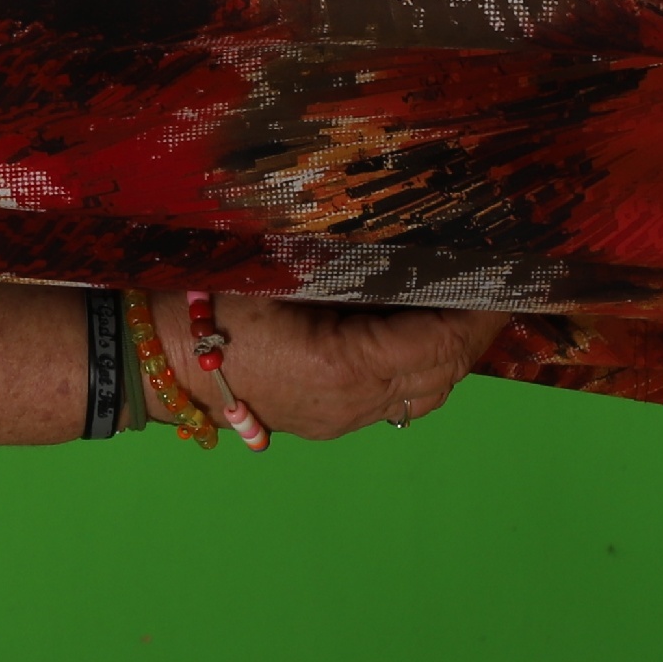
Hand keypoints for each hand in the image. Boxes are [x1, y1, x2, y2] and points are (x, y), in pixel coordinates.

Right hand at [153, 293, 507, 440]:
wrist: (156, 355)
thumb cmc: (207, 303)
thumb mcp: (279, 268)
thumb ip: (350, 263)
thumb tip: (414, 241)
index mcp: (344, 366)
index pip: (439, 342)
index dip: (479, 312)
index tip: (506, 278)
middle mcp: (351, 404)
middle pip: (443, 374)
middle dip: (476, 333)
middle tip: (501, 288)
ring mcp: (340, 419)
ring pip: (426, 395)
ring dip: (454, 355)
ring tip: (470, 311)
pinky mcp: (328, 421)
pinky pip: (397, 400)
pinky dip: (423, 368)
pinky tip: (423, 336)